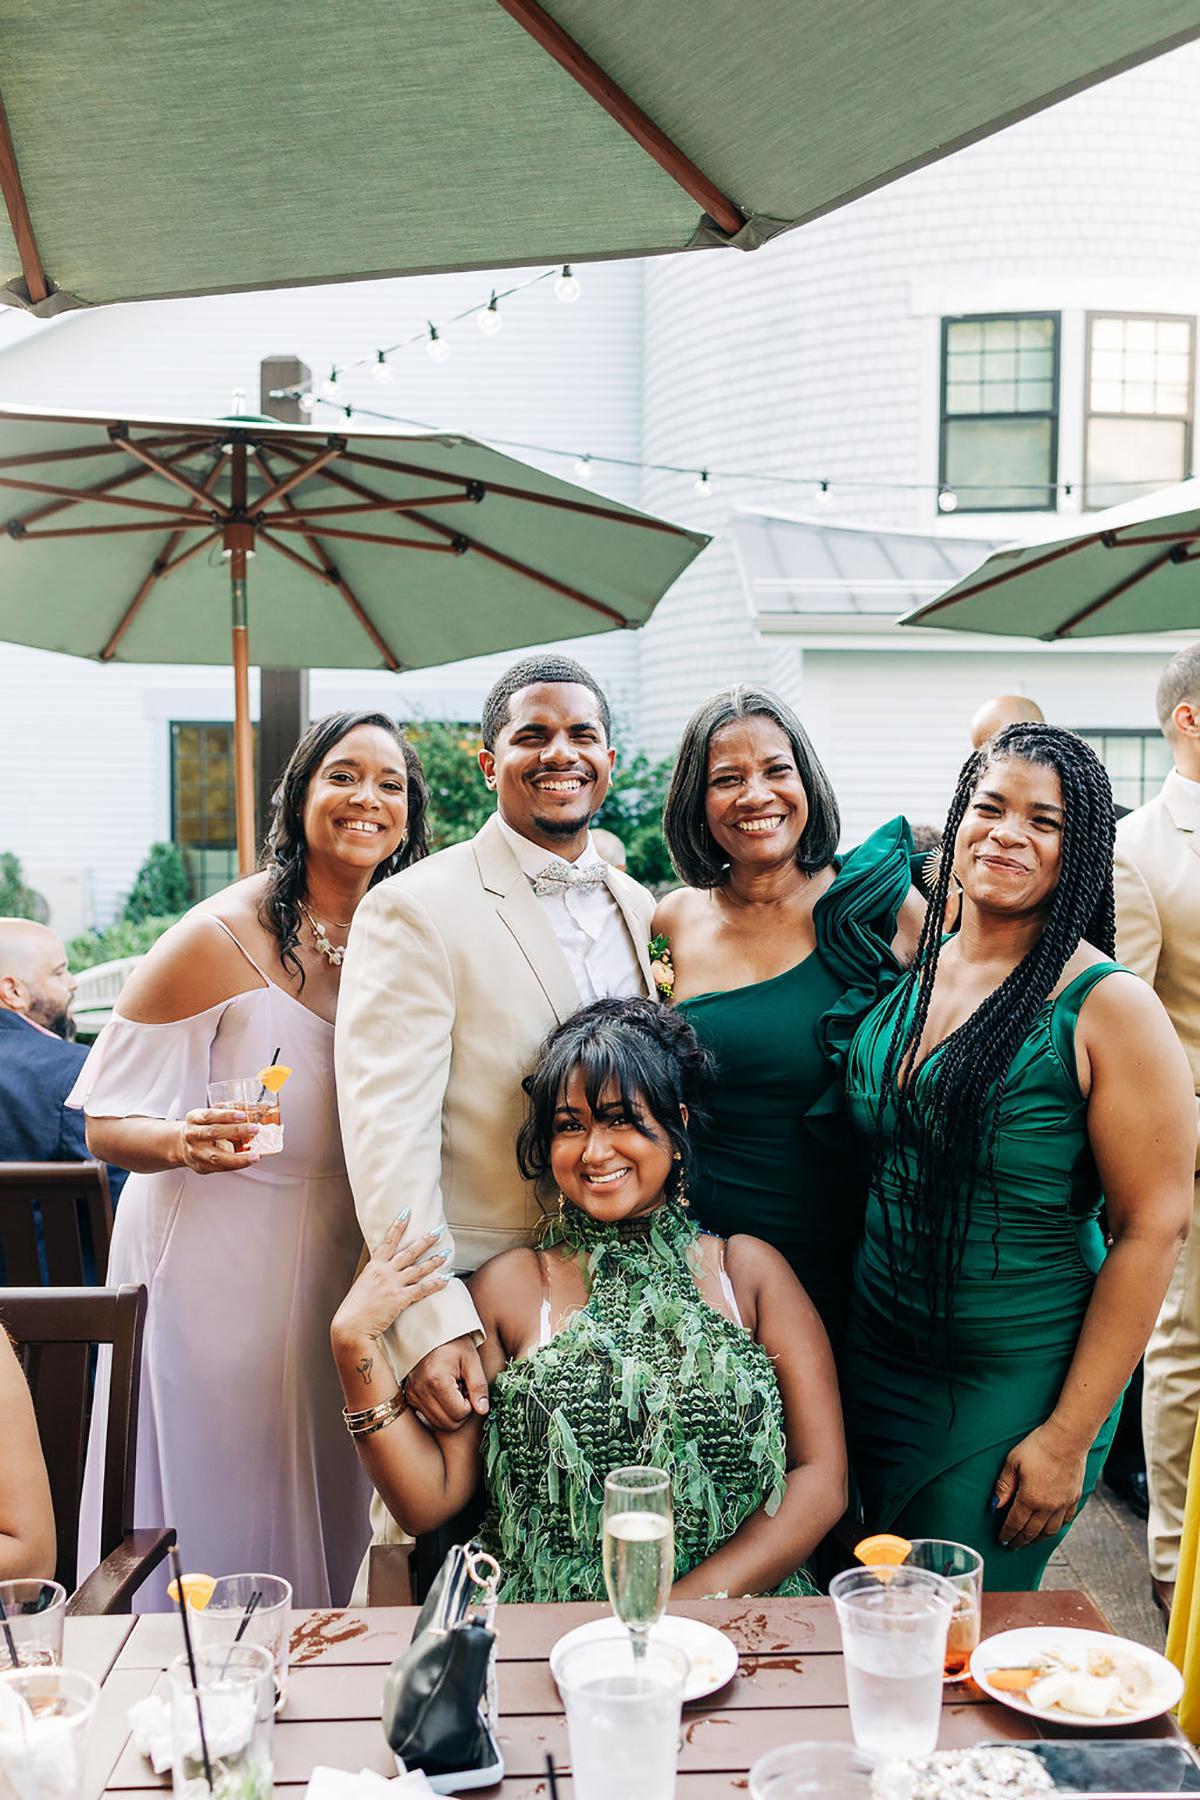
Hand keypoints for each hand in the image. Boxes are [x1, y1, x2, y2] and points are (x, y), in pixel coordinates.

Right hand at [178, 1108, 260, 1174]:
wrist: (182, 1145)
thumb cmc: (200, 1129)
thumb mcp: (208, 1117)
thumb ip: (225, 1118)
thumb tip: (251, 1118)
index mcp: (194, 1119)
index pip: (209, 1115)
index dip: (226, 1115)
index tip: (242, 1115)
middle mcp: (192, 1135)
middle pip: (213, 1132)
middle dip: (236, 1131)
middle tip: (254, 1129)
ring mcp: (195, 1153)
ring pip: (216, 1156)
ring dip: (238, 1157)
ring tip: (254, 1155)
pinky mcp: (201, 1166)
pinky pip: (219, 1168)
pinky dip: (235, 1165)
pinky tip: (246, 1161)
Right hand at [332, 1215, 451, 1342]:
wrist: (350, 1326)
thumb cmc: (353, 1310)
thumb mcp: (361, 1286)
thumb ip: (374, 1277)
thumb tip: (382, 1273)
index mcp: (373, 1267)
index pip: (388, 1241)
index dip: (398, 1225)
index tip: (407, 1211)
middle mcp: (385, 1272)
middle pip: (409, 1252)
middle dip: (425, 1240)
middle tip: (438, 1230)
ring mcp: (393, 1285)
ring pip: (419, 1269)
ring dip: (434, 1260)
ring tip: (446, 1253)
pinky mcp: (400, 1299)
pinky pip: (422, 1289)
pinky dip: (436, 1284)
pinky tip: (446, 1279)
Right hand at [405, 1335, 488, 1431]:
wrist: (430, 1331)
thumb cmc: (453, 1343)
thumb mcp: (471, 1360)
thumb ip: (479, 1386)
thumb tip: (483, 1410)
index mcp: (436, 1379)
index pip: (459, 1413)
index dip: (470, 1404)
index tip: (469, 1387)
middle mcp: (420, 1390)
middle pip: (449, 1424)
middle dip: (461, 1412)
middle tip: (462, 1390)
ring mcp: (412, 1395)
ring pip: (438, 1424)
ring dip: (450, 1412)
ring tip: (452, 1391)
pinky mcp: (409, 1398)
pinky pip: (428, 1418)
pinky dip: (439, 1411)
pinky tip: (442, 1394)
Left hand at [993, 1420, 1088, 1549]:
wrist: (1067, 1438)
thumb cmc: (1038, 1446)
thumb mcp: (1013, 1462)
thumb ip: (1004, 1486)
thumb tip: (995, 1505)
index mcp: (1030, 1498)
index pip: (1016, 1524)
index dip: (1008, 1534)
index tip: (1002, 1541)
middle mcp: (1048, 1507)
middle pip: (1032, 1532)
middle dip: (1021, 1541)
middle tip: (1013, 1546)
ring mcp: (1063, 1504)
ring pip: (1049, 1531)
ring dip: (1038, 1539)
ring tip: (1029, 1542)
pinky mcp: (1074, 1499)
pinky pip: (1065, 1521)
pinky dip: (1056, 1529)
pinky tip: (1050, 1529)